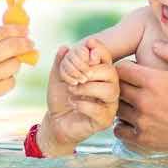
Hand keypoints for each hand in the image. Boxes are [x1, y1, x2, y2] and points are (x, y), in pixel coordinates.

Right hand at [0, 25, 35, 129]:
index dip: (17, 30)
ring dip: (14, 65)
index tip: (26, 30)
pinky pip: (10, 82)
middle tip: (31, 45)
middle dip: (26, 44)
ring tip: (5, 68)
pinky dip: (8, 81)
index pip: (1, 32)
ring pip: (14, 65)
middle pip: (13, 46)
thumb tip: (12, 35)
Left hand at [39, 38, 118, 155]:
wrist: (56, 121)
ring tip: (71, 90)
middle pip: (112, 72)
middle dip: (91, 71)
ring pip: (109, 90)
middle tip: (74, 78)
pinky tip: (72, 102)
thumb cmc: (61, 97)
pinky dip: (82, 104)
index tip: (87, 46)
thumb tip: (64, 47)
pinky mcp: (104, 120)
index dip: (99, 50)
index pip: (106, 57)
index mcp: (100, 73)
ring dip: (87, 88)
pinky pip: (99, 109)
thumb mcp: (58, 77)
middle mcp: (109, 87)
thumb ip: (61, 62)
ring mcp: (109, 104)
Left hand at [114, 41, 167, 164]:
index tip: (133, 69)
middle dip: (121, 84)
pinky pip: (119, 130)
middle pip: (116, 88)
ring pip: (117, 108)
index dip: (125, 66)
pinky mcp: (143, 139)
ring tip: (133, 101)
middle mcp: (144, 101)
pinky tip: (134, 120)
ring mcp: (142, 122)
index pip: (121, 69)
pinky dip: (122, 124)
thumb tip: (154, 45)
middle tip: (131, 85)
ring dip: (122, 103)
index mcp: (154, 82)